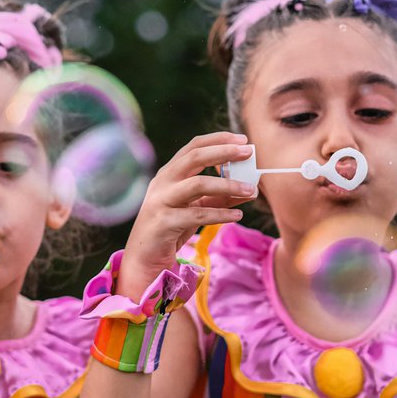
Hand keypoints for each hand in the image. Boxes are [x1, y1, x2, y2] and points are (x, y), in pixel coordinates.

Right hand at [118, 132, 253, 296]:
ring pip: (197, 184)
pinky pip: (197, 214)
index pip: (194, 146)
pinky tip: (238, 215)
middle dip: (223, 152)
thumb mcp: (197, 209)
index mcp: (169, 173)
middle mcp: (163, 182)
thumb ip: (220, 198)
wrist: (145, 258)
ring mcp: (161, 201)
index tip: (243, 139)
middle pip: (194, 157)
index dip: (218, 140)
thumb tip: (251, 188)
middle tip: (249, 152)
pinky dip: (221, 214)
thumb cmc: (172, 229)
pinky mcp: (164, 222)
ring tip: (251, 189)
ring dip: (228, 184)